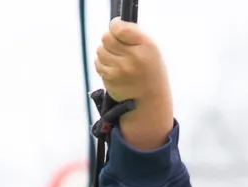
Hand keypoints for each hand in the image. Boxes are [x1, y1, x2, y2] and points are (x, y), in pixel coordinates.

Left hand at [94, 18, 173, 150]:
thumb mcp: (150, 49)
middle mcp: (132, 58)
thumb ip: (133, 34)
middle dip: (109, 40)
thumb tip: (113, 25)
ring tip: (116, 59)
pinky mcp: (110, 80)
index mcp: (145, 46)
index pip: (119, 28)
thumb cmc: (148, 69)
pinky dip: (102, 64)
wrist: (149, 100)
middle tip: (117, 47)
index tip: (117, 30)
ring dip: (105, 52)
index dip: (115, 27)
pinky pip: (98, 64)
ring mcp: (120, 70)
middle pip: (106, 37)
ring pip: (100, 50)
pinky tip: (113, 69)